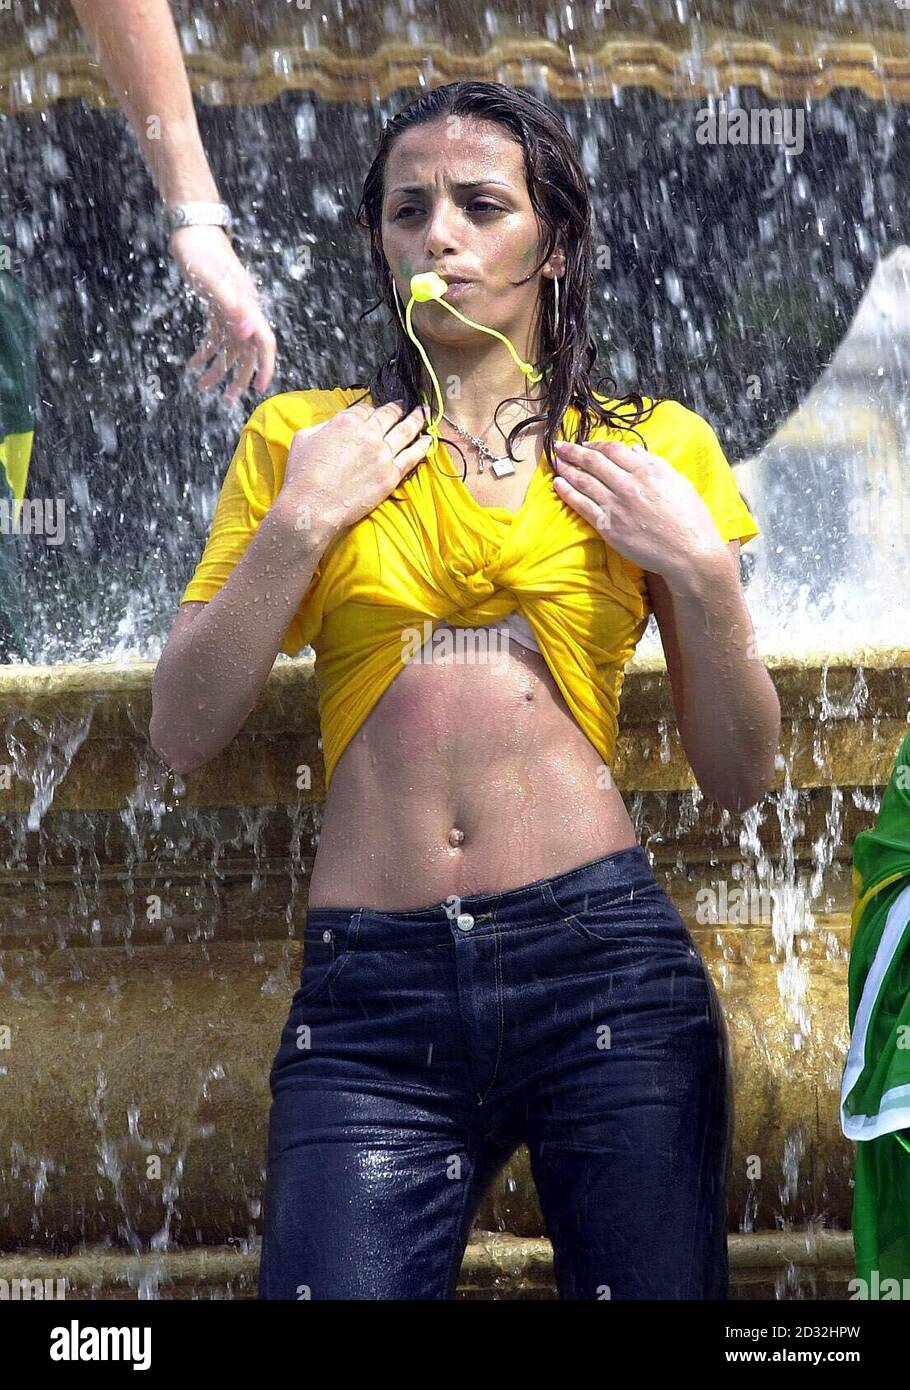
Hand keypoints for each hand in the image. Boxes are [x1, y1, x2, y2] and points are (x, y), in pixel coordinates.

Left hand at [168, 225, 276, 403]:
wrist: (192, 229)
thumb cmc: (200, 252)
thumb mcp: (210, 279)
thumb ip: (229, 305)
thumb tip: (247, 333)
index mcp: (247, 307)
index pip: (264, 343)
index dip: (265, 367)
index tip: (259, 389)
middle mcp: (243, 311)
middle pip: (247, 352)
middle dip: (237, 377)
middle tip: (226, 401)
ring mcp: (231, 309)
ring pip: (230, 347)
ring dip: (218, 368)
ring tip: (202, 387)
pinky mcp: (217, 306)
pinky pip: (215, 335)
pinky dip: (206, 351)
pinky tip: (192, 363)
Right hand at [277, 398, 432, 543]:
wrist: (312, 506)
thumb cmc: (303, 475)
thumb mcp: (304, 438)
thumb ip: (323, 427)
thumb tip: (333, 426)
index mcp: (346, 422)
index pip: (364, 409)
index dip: (370, 409)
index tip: (375, 410)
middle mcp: (368, 434)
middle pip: (388, 415)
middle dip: (398, 408)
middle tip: (407, 404)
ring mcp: (382, 454)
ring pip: (406, 431)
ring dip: (416, 420)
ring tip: (424, 413)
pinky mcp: (390, 475)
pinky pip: (412, 457)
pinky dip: (422, 446)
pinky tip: (429, 439)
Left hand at [551, 438, 727, 584]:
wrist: (688, 553)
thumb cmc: (689, 519)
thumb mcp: (678, 482)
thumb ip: (655, 463)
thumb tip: (634, 450)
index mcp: (647, 471)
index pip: (613, 450)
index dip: (595, 444)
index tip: (584, 443)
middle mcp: (629, 485)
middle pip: (593, 462)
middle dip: (573, 451)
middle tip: (559, 446)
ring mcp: (616, 506)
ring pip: (584, 482)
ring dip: (567, 469)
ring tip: (555, 462)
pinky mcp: (608, 527)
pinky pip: (582, 506)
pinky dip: (568, 493)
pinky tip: (558, 485)